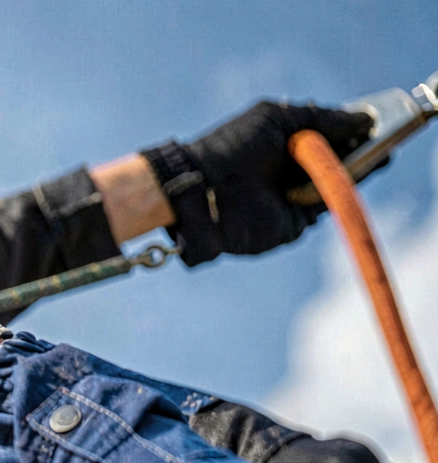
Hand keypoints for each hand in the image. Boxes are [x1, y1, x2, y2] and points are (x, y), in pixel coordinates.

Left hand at [142, 102, 375, 264]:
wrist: (199, 190)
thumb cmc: (231, 148)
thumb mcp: (277, 120)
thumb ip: (321, 118)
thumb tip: (363, 120)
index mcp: (286, 145)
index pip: (330, 140)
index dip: (354, 135)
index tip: (376, 127)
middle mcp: (290, 174)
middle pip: (337, 167)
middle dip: (361, 156)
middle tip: (383, 144)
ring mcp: (292, 200)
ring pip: (334, 190)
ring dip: (354, 175)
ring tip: (374, 157)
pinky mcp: (291, 225)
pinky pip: (323, 211)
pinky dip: (336, 197)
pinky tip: (347, 180)